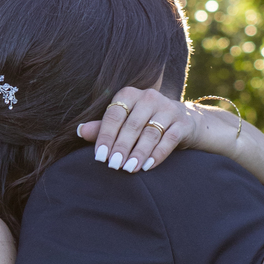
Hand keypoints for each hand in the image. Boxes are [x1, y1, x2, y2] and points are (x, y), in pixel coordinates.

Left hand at [77, 85, 200, 174]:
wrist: (184, 122)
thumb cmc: (146, 123)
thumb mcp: (124, 122)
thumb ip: (103, 127)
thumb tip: (79, 131)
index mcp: (130, 94)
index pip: (114, 115)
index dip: (106, 136)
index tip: (100, 156)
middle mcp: (149, 97)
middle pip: (132, 125)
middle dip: (122, 147)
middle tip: (113, 165)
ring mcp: (168, 108)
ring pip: (150, 133)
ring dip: (138, 153)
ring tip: (129, 169)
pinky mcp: (183, 122)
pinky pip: (169, 139)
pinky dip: (157, 154)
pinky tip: (147, 166)